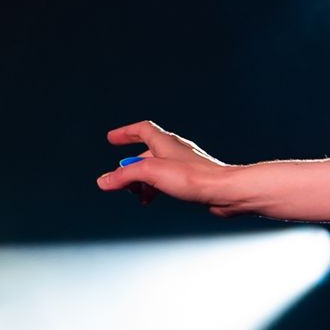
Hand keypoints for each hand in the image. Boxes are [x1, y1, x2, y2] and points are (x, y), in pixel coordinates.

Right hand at [96, 120, 240, 214]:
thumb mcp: (150, 172)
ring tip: (137, 196)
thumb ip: (124, 175)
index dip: (125, 132)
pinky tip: (151, 200)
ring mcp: (185, 166)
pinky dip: (154, 189)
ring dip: (141, 182)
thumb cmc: (194, 177)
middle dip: (129, 168)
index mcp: (165, 142)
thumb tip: (104, 181)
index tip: (112, 138)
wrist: (225, 192)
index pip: (142, 129)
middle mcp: (175, 151)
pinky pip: (166, 182)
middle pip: (145, 154)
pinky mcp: (192, 181)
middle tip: (118, 182)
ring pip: (155, 171)